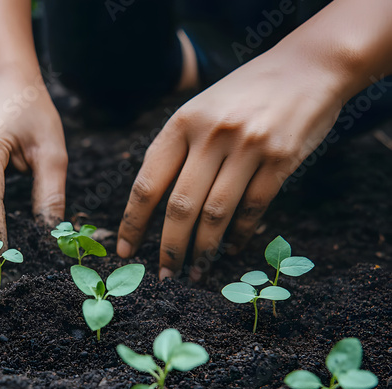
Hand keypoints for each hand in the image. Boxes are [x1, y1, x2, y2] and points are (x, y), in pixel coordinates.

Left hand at [117, 47, 343, 280]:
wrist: (308, 65)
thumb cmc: (245, 92)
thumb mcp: (201, 109)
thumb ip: (179, 149)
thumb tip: (156, 204)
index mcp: (182, 121)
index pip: (147, 183)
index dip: (133, 223)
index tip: (126, 251)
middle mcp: (212, 134)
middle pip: (180, 207)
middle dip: (170, 249)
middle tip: (165, 276)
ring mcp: (248, 146)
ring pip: (216, 214)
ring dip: (204, 250)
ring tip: (196, 272)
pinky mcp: (281, 159)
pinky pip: (253, 209)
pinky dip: (239, 235)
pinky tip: (231, 249)